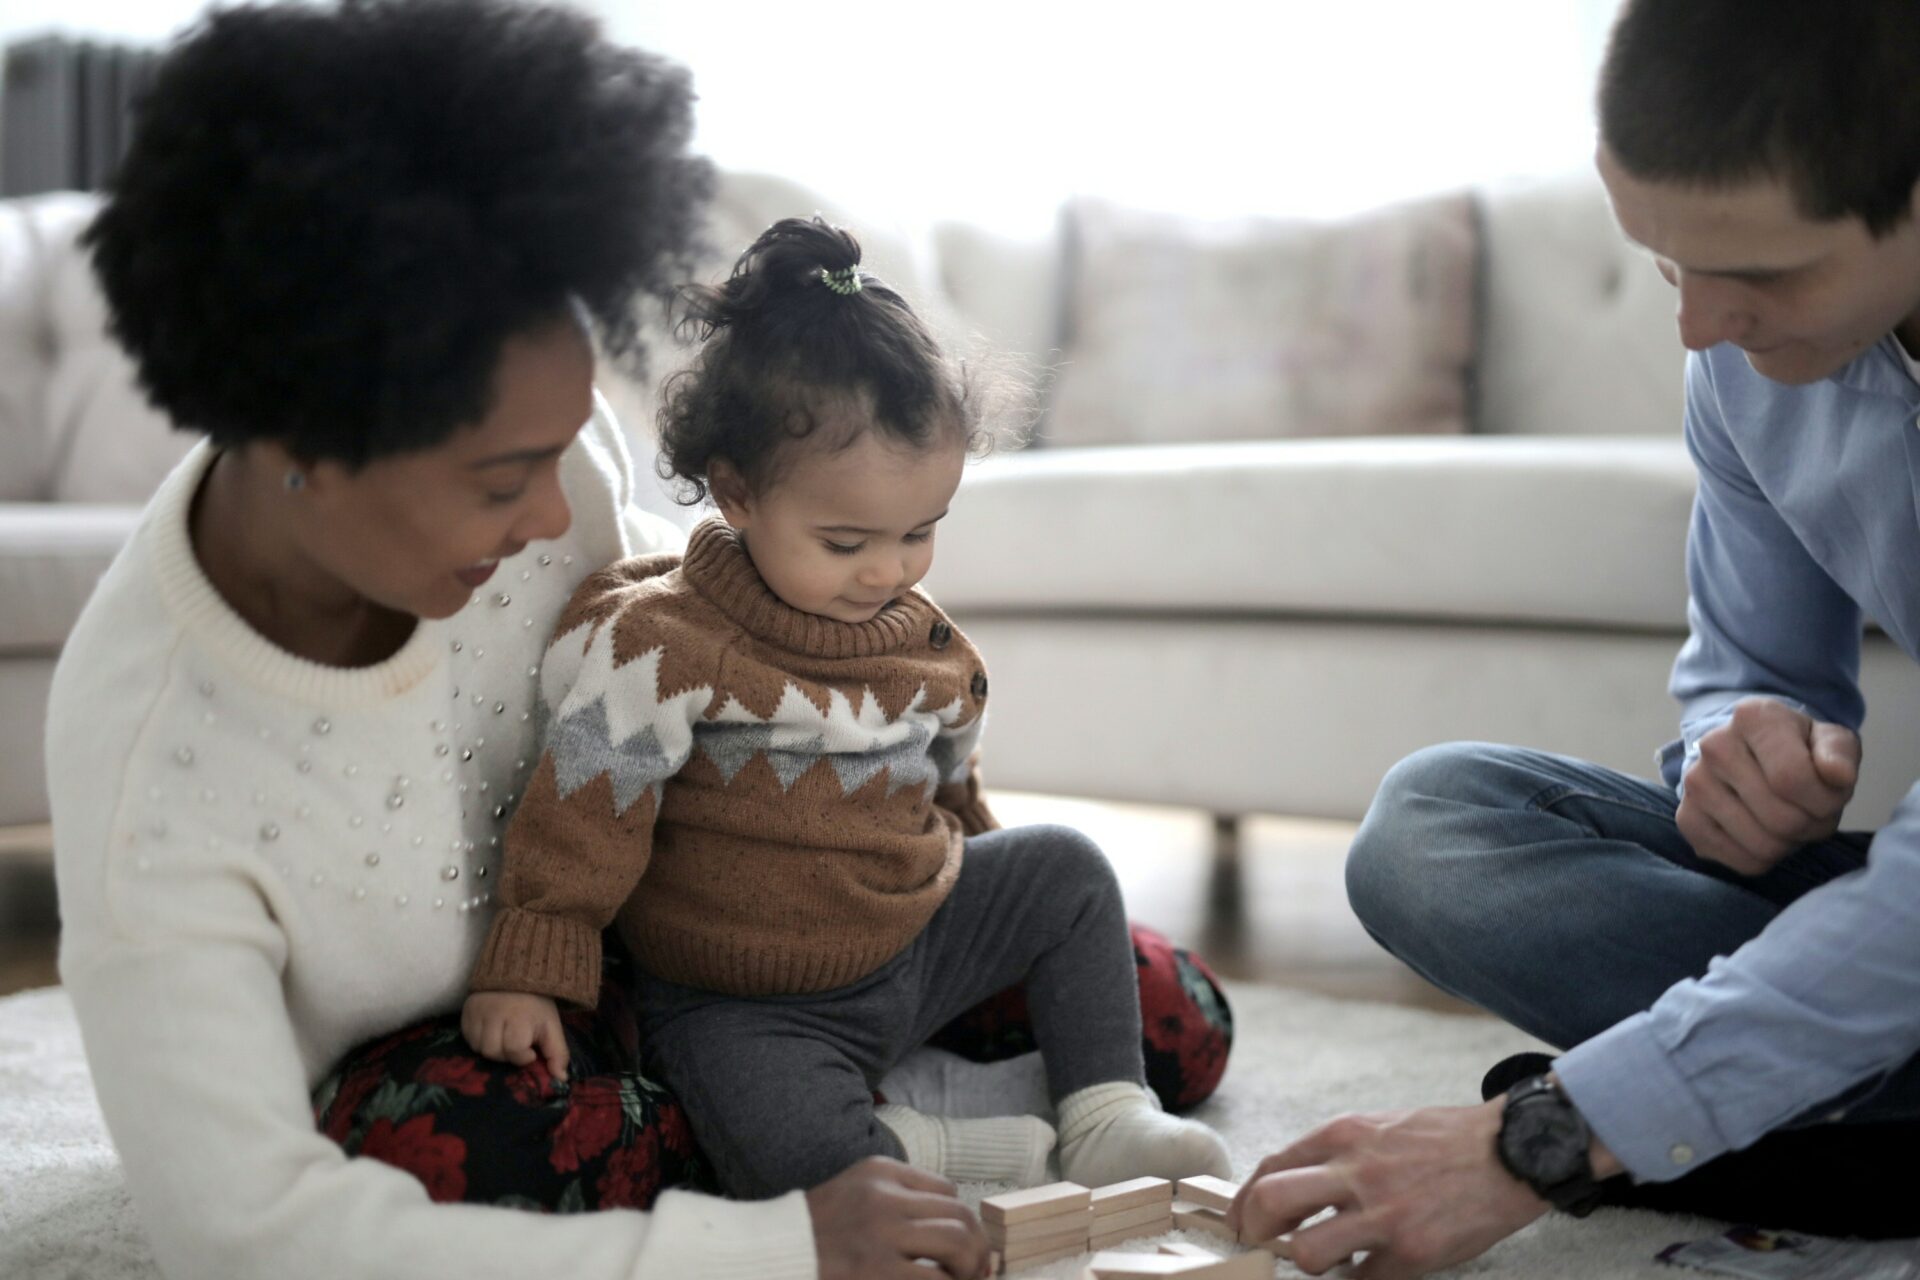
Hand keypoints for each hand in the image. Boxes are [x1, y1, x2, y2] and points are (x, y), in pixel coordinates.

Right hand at [461, 990, 568, 1079]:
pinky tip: (491, 1031)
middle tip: (516, 1041)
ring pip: (479, 1048)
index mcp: (519, 1016)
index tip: (531, 1049)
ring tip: (503, 1036)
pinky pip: (468, 1039)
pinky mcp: (465, 1012)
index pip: (513, 1049)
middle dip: (507, 1053)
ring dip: (493, 1048)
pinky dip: (480, 1041)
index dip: (523, 1055)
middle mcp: (494, 1013)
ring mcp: (477, 1011)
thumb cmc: (536, 1004)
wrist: (516, 973)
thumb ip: (558, 1053)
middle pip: (493, 1052)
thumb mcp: (552, 1026)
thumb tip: (561, 1079)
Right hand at [805, 1157, 990, 1279]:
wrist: (768, 1256)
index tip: (963, 1249)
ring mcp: (880, 1234)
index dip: (963, 1223)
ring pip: (957, 1241)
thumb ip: (893, 1201)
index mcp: (879, 1172)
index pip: (946, 1190)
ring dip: (970, 1269)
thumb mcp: (851, 1195)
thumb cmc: (812, 1236)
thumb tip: (953, 1231)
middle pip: (959, 1214)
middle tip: (976, 1274)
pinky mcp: (875, 1272)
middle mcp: (883, 1196)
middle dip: (977, 1248)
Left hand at [1226, 1102, 1548, 1279]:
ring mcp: (1383, 1214)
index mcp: (1343, 1135)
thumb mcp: (1378, 1127)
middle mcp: (1355, 1171)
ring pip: (1309, 1253)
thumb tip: (1292, 1187)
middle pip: (1271, 1203)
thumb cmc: (1443, 1140)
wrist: (1511, 1153)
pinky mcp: (1412, 1252)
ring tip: (1326, 1260)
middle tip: (1264, 1245)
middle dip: (1256, 1230)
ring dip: (1309, 1263)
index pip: (1271, 1168)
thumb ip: (1335, 1153)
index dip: (1245, 1201)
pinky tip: (1368, 1271)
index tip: (1240, 1221)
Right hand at [1678, 699, 1859, 875]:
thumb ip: (1839, 754)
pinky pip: (1741, 862)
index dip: (1825, 800)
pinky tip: (1763, 832)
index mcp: (1752, 718)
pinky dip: (1764, 858)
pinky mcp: (1686, 819)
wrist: (1753, 755)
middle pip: (1781, 818)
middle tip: (1810, 811)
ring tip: (1788, 820)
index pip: (1793, 778)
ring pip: (1763, 846)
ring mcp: (1694, 784)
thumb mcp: (1831, 740)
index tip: (1830, 793)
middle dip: (1810, 825)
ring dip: (1789, 843)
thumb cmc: (1799, 750)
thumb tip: (1838, 775)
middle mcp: (1713, 746)